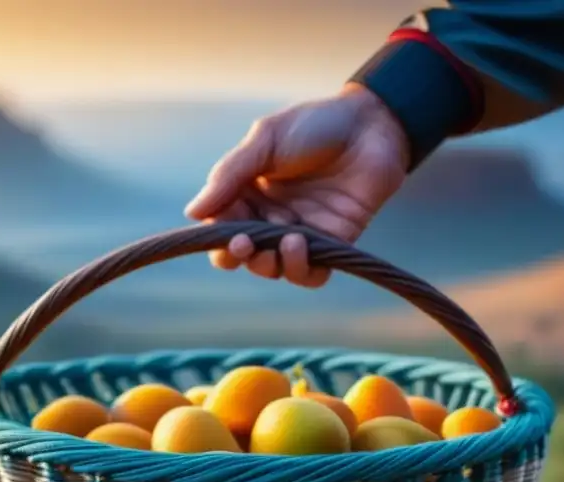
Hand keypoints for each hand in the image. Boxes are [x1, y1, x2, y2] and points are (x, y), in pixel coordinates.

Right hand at [184, 83, 408, 287]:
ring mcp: (300, 233)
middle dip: (239, 256)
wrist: (371, 125)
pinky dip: (302, 270)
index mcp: (247, 193)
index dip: (216, 235)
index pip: (221, 226)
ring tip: (287, 239)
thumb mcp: (266, 140)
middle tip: (243, 243)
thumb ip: (230, 174)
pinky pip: (311, 274)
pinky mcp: (331, 245)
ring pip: (274, 268)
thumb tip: (192, 212)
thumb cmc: (316, 125)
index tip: (221, 229)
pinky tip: (304, 246)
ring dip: (271, 263)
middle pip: (243, 255)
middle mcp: (270, 218)